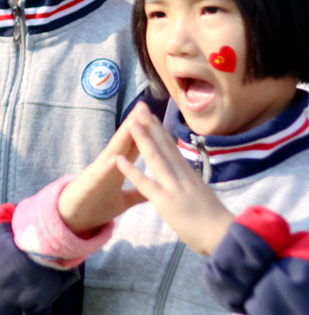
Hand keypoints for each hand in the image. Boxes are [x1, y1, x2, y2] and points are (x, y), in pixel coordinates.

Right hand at [57, 103, 148, 234]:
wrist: (72, 219)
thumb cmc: (97, 206)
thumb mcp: (124, 200)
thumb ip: (139, 191)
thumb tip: (156, 187)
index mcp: (117, 168)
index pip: (133, 146)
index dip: (144, 132)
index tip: (155, 115)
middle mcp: (107, 166)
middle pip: (123, 142)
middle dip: (133, 124)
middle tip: (143, 105)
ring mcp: (97, 173)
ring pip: (112, 152)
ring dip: (121, 138)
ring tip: (131, 122)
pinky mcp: (88, 186)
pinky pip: (99, 175)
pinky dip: (107, 167)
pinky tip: (115, 158)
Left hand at [116, 109, 233, 255]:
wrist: (226, 237)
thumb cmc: (217, 223)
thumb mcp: (203, 197)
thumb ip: (193, 185)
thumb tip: (189, 179)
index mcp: (189, 176)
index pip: (173, 148)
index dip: (161, 131)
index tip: (152, 116)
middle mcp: (182, 176)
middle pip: (164, 146)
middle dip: (151, 125)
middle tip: (140, 106)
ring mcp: (174, 187)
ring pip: (155, 158)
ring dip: (142, 139)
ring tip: (130, 122)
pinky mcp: (166, 202)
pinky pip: (145, 184)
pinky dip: (131, 171)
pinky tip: (118, 159)